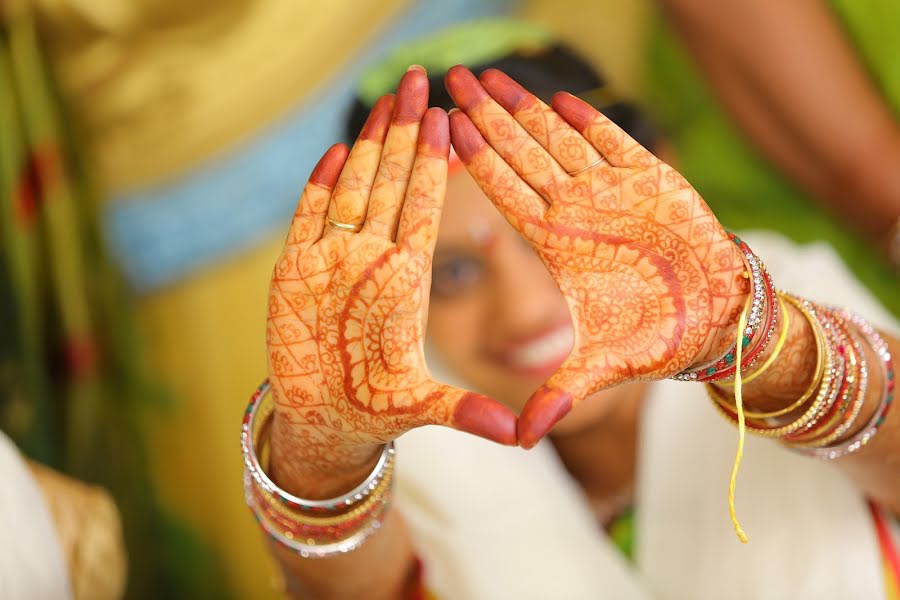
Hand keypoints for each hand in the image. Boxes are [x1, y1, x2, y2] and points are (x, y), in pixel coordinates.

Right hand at [266, 67, 515, 488]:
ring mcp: (332, 263)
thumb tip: (520, 437)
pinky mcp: (294, 274)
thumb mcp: (425, 409)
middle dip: (404, 132)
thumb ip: (466, 414)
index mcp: (406, 279)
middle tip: (419, 80)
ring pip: (351, 191)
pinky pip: (306, 221)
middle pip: (389, 185)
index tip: (450, 120)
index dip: (434, 164)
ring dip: (366, 145)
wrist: (326, 420)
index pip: (423, 209)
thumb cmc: (375, 410)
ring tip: (384, 101)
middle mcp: (371, 261)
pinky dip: (316, 189)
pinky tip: (331, 154)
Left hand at [445, 66, 748, 446]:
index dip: (475, 160)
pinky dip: (591, 119)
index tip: (444, 129)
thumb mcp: (604, 367)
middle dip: (488, 117)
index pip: (506, 192)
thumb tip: (523, 441)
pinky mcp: (653, 180)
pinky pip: (617, 142)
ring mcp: (612, 192)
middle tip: (452, 78)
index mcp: (557, 243)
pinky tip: (561, 95)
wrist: (715, 319)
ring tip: (493, 75)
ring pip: (561, 139)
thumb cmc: (656, 340)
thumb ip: (561, 393)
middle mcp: (577, 211)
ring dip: (527, 107)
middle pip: (522, 155)